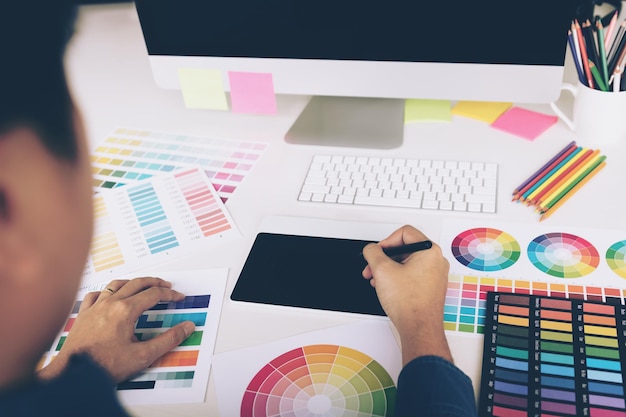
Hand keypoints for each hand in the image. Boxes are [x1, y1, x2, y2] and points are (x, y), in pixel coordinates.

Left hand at [38, 277, 194, 383]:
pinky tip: (109, 295)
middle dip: (155, 283)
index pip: (154, 294)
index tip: (178, 298)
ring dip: (133, 282)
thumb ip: (169, 340)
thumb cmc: (104, 366)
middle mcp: (110, 304)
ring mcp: (95, 307)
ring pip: (116, 284)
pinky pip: (95, 294)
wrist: (73, 374)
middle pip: (137, 283)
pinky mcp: (83, 315)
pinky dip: (106, 291)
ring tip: (142, 285)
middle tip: (166, 286)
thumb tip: (186, 327)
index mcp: (126, 310)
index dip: (170, 295)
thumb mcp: (143, 355)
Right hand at [362, 225, 452, 364]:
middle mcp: (436, 261)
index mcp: (429, 251)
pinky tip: (387, 288)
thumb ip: (373, 253)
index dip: (386, 241)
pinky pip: (412, 275)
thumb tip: (371, 250)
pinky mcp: (431, 287)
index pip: (405, 233)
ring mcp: (435, 275)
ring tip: (377, 280)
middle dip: (384, 258)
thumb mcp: (382, 270)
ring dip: (388, 269)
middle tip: (373, 267)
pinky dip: (398, 278)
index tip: (378, 252)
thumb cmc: (409, 303)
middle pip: (405, 248)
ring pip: (407, 263)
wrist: (419, 329)